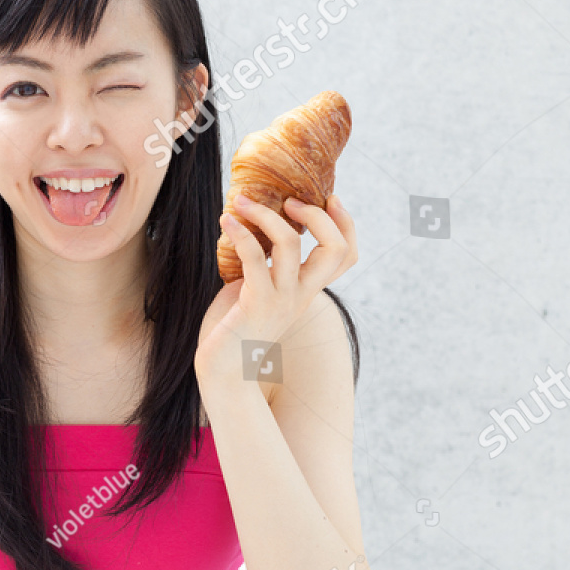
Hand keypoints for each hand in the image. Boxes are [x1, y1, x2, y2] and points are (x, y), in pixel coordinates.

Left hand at [194, 193, 357, 391]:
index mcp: (308, 290)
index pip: (346, 256)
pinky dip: (240, 232)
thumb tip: (253, 226)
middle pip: (335, 248)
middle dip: (317, 216)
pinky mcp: (256, 303)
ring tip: (242, 201)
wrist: (223, 370)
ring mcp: (281, 299)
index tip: (329, 198)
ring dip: (266, 214)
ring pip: (291, 244)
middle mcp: (302, 295)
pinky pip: (254, 257)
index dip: (346, 224)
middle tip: (289, 201)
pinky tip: (226, 221)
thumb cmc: (235, 328)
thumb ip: (267, 266)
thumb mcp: (259, 290)